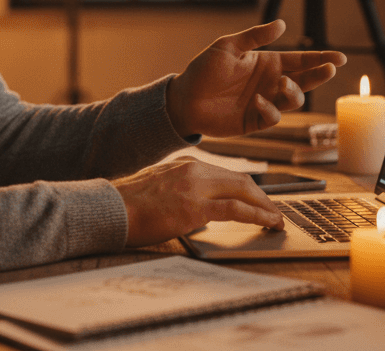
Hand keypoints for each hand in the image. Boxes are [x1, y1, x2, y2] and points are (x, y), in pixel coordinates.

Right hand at [112, 159, 282, 246]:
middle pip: (241, 179)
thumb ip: (180, 189)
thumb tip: (196, 207)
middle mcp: (194, 169)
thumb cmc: (128, 204)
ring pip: (244, 190)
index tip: (257, 200)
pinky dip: (257, 215)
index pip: (226, 174)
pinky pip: (236, 209)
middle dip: (262, 196)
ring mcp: (195, 186)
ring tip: (275, 220)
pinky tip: (268, 222)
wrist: (109, 209)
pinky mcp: (195, 207)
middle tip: (273, 211)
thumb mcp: (159, 187)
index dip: (247, 188)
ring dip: (264, 206)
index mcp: (185, 163)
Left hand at [166, 20, 345, 137]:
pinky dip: (269, 109)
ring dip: (294, 91)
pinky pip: (272, 117)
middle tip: (328, 68)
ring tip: (281, 82)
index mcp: (267, 63)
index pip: (301, 60)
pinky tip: (256, 100)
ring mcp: (264, 103)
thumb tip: (281, 24)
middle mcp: (270, 83)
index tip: (340, 57)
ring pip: (293, 99)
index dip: (321, 58)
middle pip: (304, 80)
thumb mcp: (227, 46)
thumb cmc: (203, 70)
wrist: (183, 99)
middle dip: (319, 74)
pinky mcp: (255, 121)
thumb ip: (254, 37)